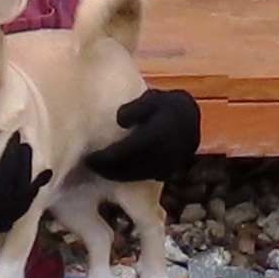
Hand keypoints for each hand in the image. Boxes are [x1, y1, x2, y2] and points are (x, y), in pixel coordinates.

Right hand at [0, 132, 46, 275]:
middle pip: (8, 169)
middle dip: (11, 149)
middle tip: (13, 134)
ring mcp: (3, 211)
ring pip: (21, 183)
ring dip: (25, 164)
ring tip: (25, 147)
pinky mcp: (7, 218)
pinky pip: (27, 200)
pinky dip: (36, 186)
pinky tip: (45, 173)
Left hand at [82, 84, 201, 184]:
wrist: (190, 119)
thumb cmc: (165, 105)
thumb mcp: (150, 99)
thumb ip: (134, 109)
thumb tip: (120, 121)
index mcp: (157, 133)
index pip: (125, 151)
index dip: (105, 158)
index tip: (89, 158)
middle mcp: (162, 152)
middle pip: (129, 167)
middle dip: (107, 169)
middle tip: (89, 165)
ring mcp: (167, 164)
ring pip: (136, 176)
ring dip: (116, 175)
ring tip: (99, 170)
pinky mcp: (167, 172)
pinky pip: (144, 178)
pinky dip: (128, 176)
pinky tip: (116, 172)